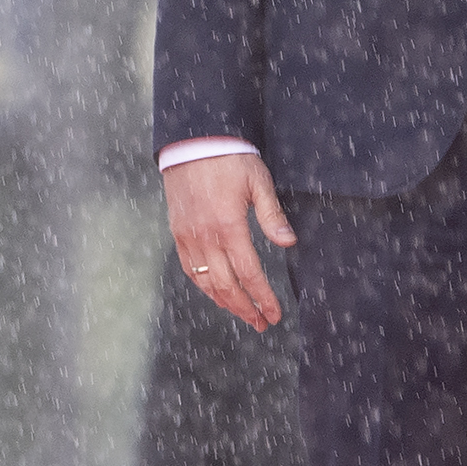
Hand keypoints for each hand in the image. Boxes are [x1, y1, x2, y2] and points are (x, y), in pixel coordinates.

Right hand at [165, 150, 295, 330]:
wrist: (192, 142)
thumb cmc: (228, 158)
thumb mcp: (258, 181)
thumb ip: (271, 215)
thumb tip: (288, 242)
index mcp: (229, 226)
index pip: (249, 274)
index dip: (262, 297)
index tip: (274, 313)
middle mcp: (206, 237)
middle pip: (227, 286)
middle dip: (246, 309)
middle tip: (261, 322)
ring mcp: (188, 237)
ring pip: (206, 283)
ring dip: (225, 303)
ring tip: (241, 314)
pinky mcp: (178, 233)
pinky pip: (189, 269)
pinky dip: (203, 286)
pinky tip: (215, 293)